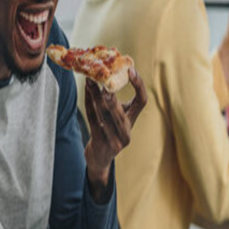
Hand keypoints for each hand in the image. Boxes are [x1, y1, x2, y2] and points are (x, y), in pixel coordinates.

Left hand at [83, 67, 146, 200]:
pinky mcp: (101, 143)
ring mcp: (115, 141)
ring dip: (96, 96)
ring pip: (105, 115)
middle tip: (103, 79)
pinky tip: (86, 93)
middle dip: (111, 94)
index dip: (138, 85)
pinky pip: (94, 120)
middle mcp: (127, 133)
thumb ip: (117, 104)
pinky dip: (89, 105)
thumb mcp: (118, 119)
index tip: (131, 70)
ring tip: (90, 81)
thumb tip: (110, 75)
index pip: (142, 101)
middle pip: (120, 110)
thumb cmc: (109, 132)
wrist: (100, 158)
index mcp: (133, 122)